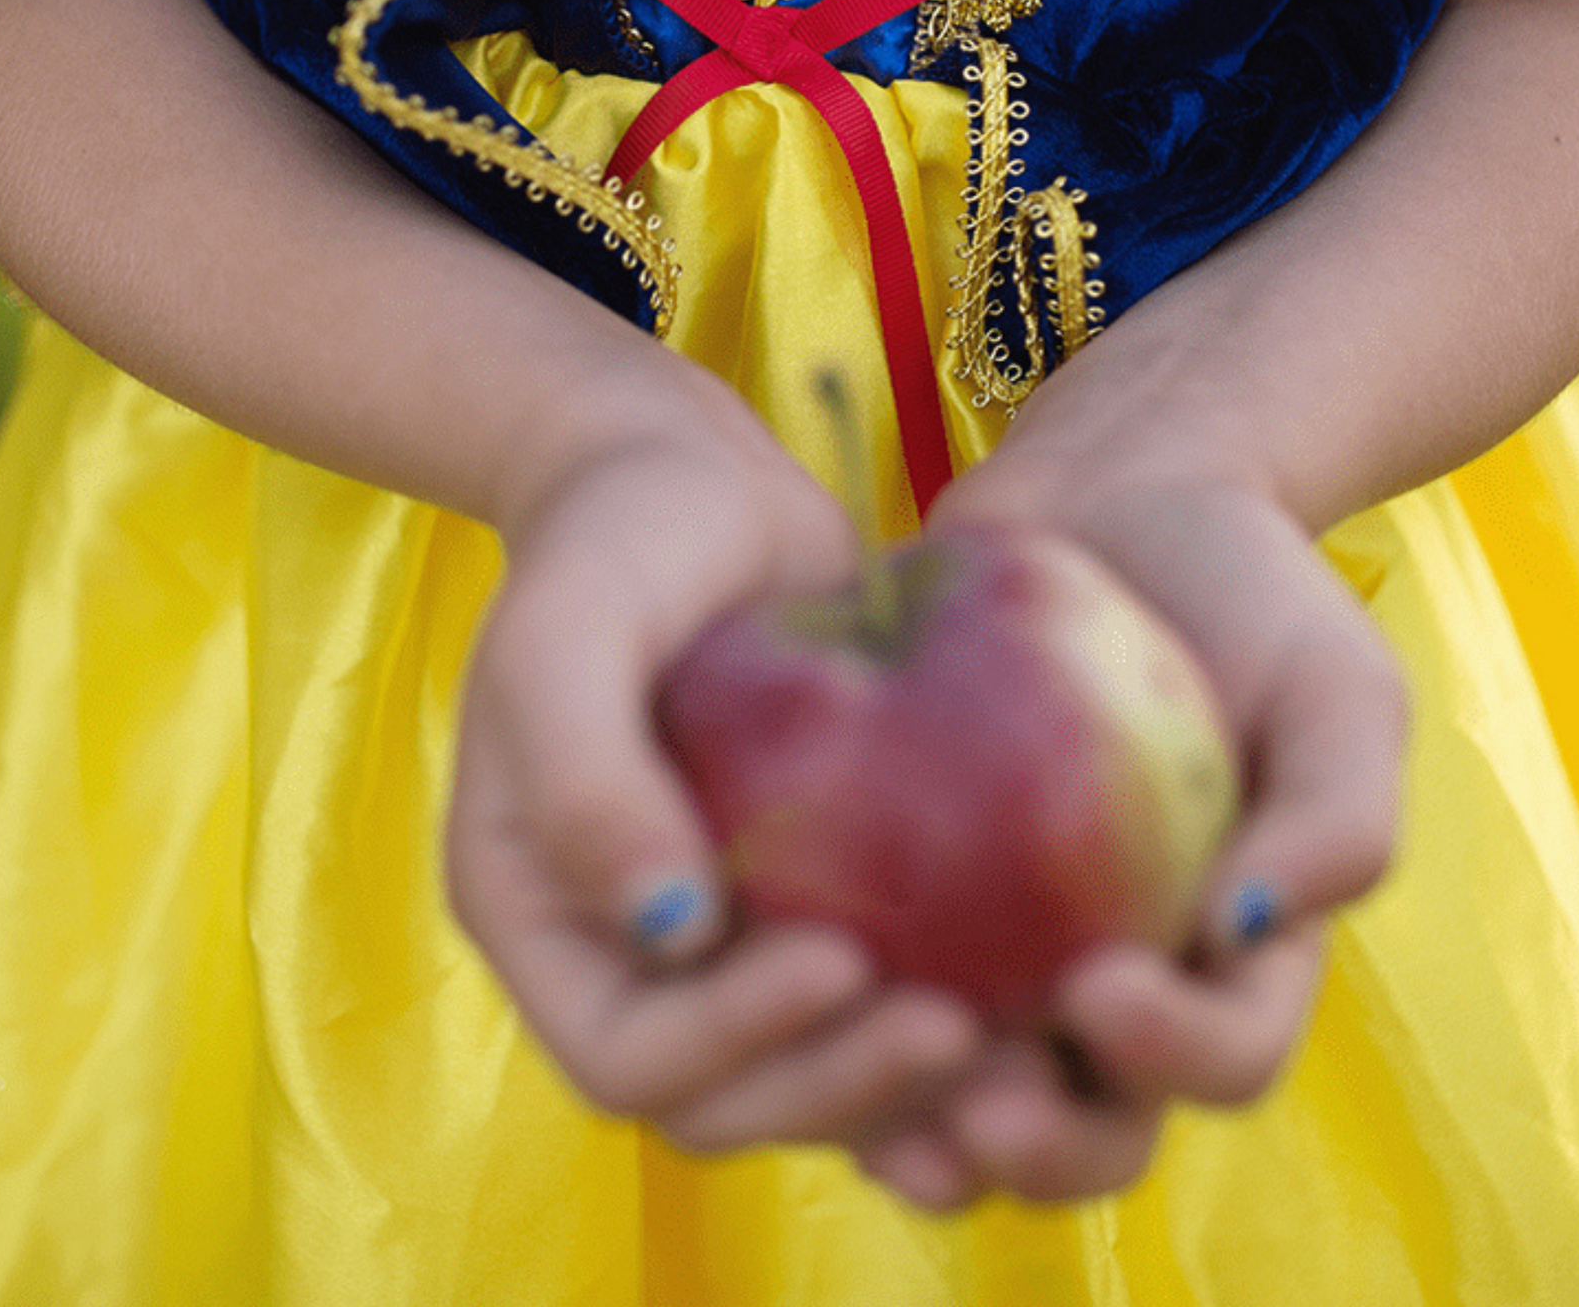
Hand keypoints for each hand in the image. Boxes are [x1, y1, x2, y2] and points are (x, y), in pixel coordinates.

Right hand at [445, 389, 991, 1164]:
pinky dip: (942, 1023)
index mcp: (542, 917)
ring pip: (811, 1077)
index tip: (842, 963)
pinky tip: (1036, 995)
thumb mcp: (567, 629)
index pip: (627, 1054)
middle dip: (840, 1085)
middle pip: (729, 1100)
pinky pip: (873, 1003)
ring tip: (1015, 1033)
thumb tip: (665, 928)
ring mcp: (727, 937)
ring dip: (904, 1085)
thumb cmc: (616, 537)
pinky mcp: (816, 899)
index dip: (730, 1043)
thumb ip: (582, 775)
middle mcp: (631, 954)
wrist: (697, 478)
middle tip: (961, 1027)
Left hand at [850, 415, 1405, 1208]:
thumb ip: (1339, 812)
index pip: (1224, 1055)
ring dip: (928, 1133)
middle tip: (977, 1109)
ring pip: (970, 1100)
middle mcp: (1123, 977)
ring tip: (878, 1117)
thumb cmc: (1243, 585)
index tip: (1101, 989)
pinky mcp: (911, 899)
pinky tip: (784, 1010)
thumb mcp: (1335, 681)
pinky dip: (835, 1030)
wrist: (1117, 488)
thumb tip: (1249, 931)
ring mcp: (1011, 949)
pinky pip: (869, 998)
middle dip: (1038, 1147)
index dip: (1170, 1055)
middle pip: (1092, 1128)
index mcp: (1237, 956)